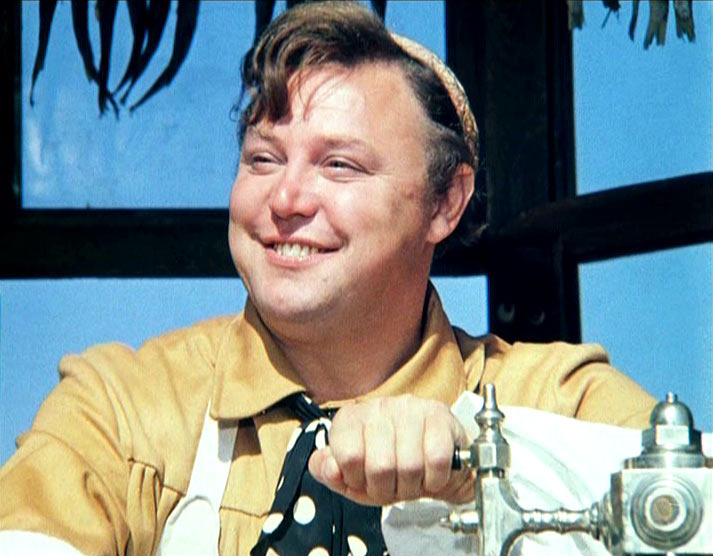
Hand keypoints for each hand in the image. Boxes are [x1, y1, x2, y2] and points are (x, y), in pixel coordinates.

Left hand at [307, 394, 473, 505]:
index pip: (348, 457)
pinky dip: (435, 480)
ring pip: (410, 466)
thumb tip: (328, 467)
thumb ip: (330, 473)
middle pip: (380, 467)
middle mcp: (378, 407)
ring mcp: (410, 407)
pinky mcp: (439, 414)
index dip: (357, 480)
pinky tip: (431, 475)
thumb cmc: (390, 468)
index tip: (364, 480)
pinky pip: (437, 460)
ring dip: (412, 487)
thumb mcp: (353, 477)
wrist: (433, 463)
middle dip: (388, 490)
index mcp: (350, 418)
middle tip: (393, 486)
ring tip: (412, 480)